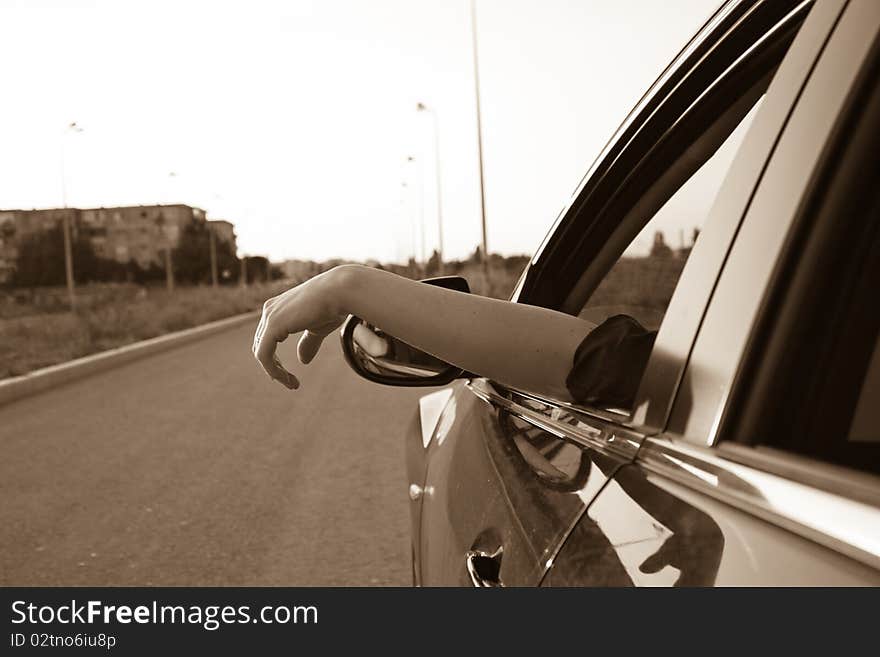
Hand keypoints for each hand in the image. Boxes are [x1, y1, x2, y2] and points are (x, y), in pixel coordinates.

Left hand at [252, 267, 348, 388]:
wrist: (340, 291)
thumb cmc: (334, 305)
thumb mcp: (318, 328)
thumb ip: (307, 342)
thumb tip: (302, 361)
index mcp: (278, 308)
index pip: (267, 337)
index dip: (274, 359)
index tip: (288, 375)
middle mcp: (270, 310)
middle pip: (260, 345)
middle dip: (274, 367)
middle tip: (291, 383)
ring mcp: (269, 317)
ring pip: (261, 353)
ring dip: (275, 373)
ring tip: (293, 384)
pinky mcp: (273, 326)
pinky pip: (264, 355)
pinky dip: (274, 371)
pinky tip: (288, 380)